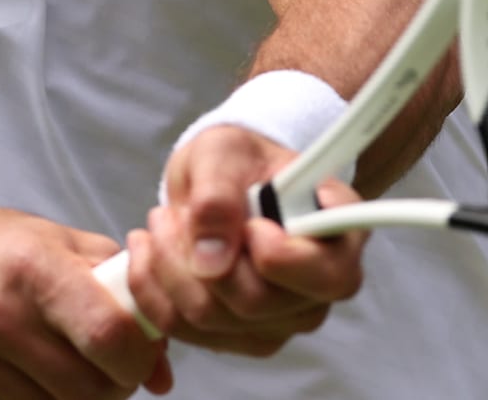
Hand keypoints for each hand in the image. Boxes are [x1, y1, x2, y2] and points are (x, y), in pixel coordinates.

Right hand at [0, 207, 171, 399]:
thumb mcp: (51, 241)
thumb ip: (117, 289)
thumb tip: (162, 366)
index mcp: (31, 267)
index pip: (108, 334)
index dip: (137, 358)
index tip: (139, 357)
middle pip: (87, 389)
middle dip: (113, 388)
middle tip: (109, 372)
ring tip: (69, 374)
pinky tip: (30, 383)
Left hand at [124, 125, 369, 356]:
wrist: (221, 178)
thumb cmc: (238, 160)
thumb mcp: (223, 152)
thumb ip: (219, 194)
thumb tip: (211, 257)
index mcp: (339, 237)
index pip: (326, 274)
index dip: (280, 255)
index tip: (251, 222)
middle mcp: (319, 288)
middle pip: (255, 302)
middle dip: (197, 256)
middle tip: (173, 213)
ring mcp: (281, 319)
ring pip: (211, 319)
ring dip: (168, 269)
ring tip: (160, 223)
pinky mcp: (239, 336)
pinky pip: (183, 330)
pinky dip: (151, 290)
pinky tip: (147, 253)